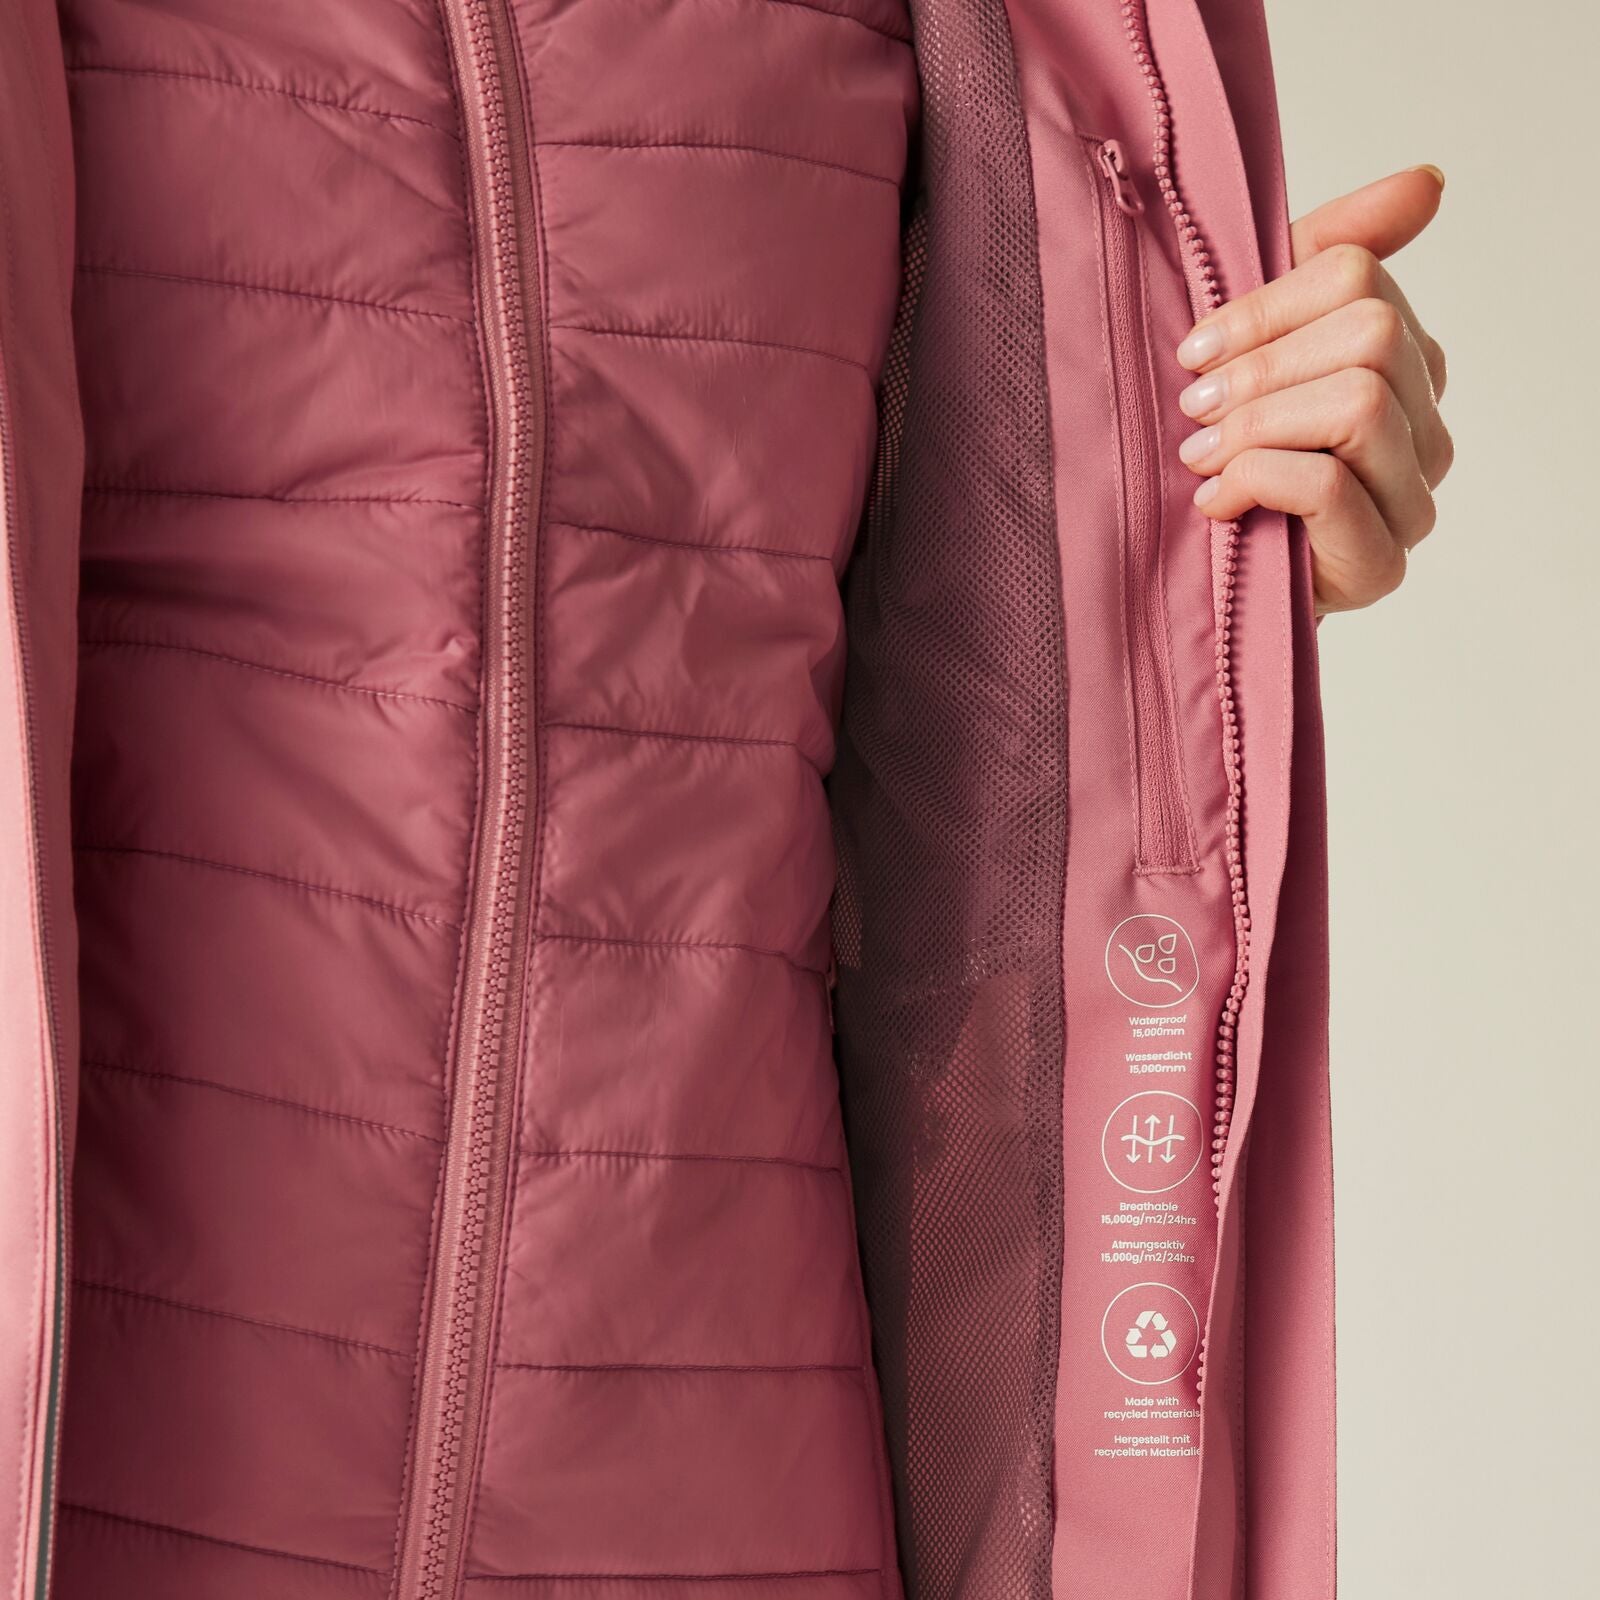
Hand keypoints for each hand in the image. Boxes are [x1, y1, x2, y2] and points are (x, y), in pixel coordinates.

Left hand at [1172, 166, 1451, 615]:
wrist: (1189, 580)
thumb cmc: (1217, 456)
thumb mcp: (1250, 344)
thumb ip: (1326, 255)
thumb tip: (1429, 182)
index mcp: (1401, 362)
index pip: (1358, 280)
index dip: (1264, 306)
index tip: (1195, 350)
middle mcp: (1423, 427)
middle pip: (1370, 335)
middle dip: (1261, 367)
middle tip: (1193, 406)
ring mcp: (1410, 499)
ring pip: (1357, 403)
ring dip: (1257, 423)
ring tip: (1200, 454)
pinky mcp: (1379, 564)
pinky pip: (1329, 485)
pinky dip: (1257, 479)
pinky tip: (1215, 501)